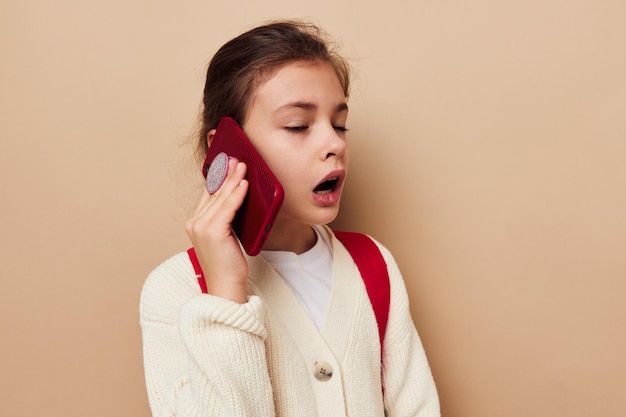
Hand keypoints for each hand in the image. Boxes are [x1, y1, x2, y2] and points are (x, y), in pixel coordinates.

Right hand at [185, 158, 248, 302]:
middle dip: (226, 175)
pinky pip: (227, 207)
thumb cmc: (228, 264)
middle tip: (236, 160)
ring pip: (221, 198)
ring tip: (242, 167)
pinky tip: (244, 184)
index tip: (226, 163)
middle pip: (214, 193)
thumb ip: (226, 217)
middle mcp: (195, 223)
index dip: (217, 178)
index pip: (208, 195)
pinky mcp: (213, 232)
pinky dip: (236, 194)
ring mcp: (201, 227)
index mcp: (195, 223)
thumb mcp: (225, 236)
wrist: (226, 286)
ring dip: (233, 180)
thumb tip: (237, 196)